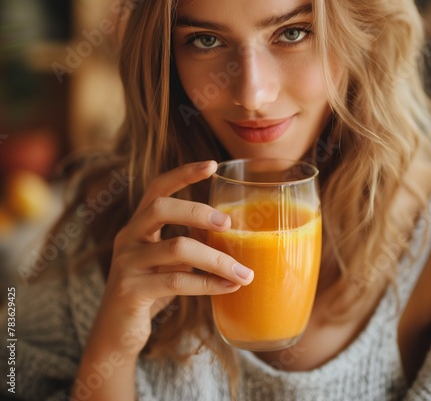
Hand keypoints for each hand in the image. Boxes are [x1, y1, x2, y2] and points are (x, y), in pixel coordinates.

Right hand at [86, 160, 253, 360]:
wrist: (117, 334)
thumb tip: (232, 232)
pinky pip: (176, 281)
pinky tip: (229, 288)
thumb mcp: (168, 261)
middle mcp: (128, 237)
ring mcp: (126, 263)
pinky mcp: (130, 290)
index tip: (213, 164)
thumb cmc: (150, 290)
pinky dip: (208, 284)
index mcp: (139, 224)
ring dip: (217, 259)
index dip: (183, 173)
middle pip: (161, 207)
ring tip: (245, 273)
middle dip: (199, 211)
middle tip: (229, 223)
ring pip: (176, 247)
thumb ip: (189, 242)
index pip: (157, 187)